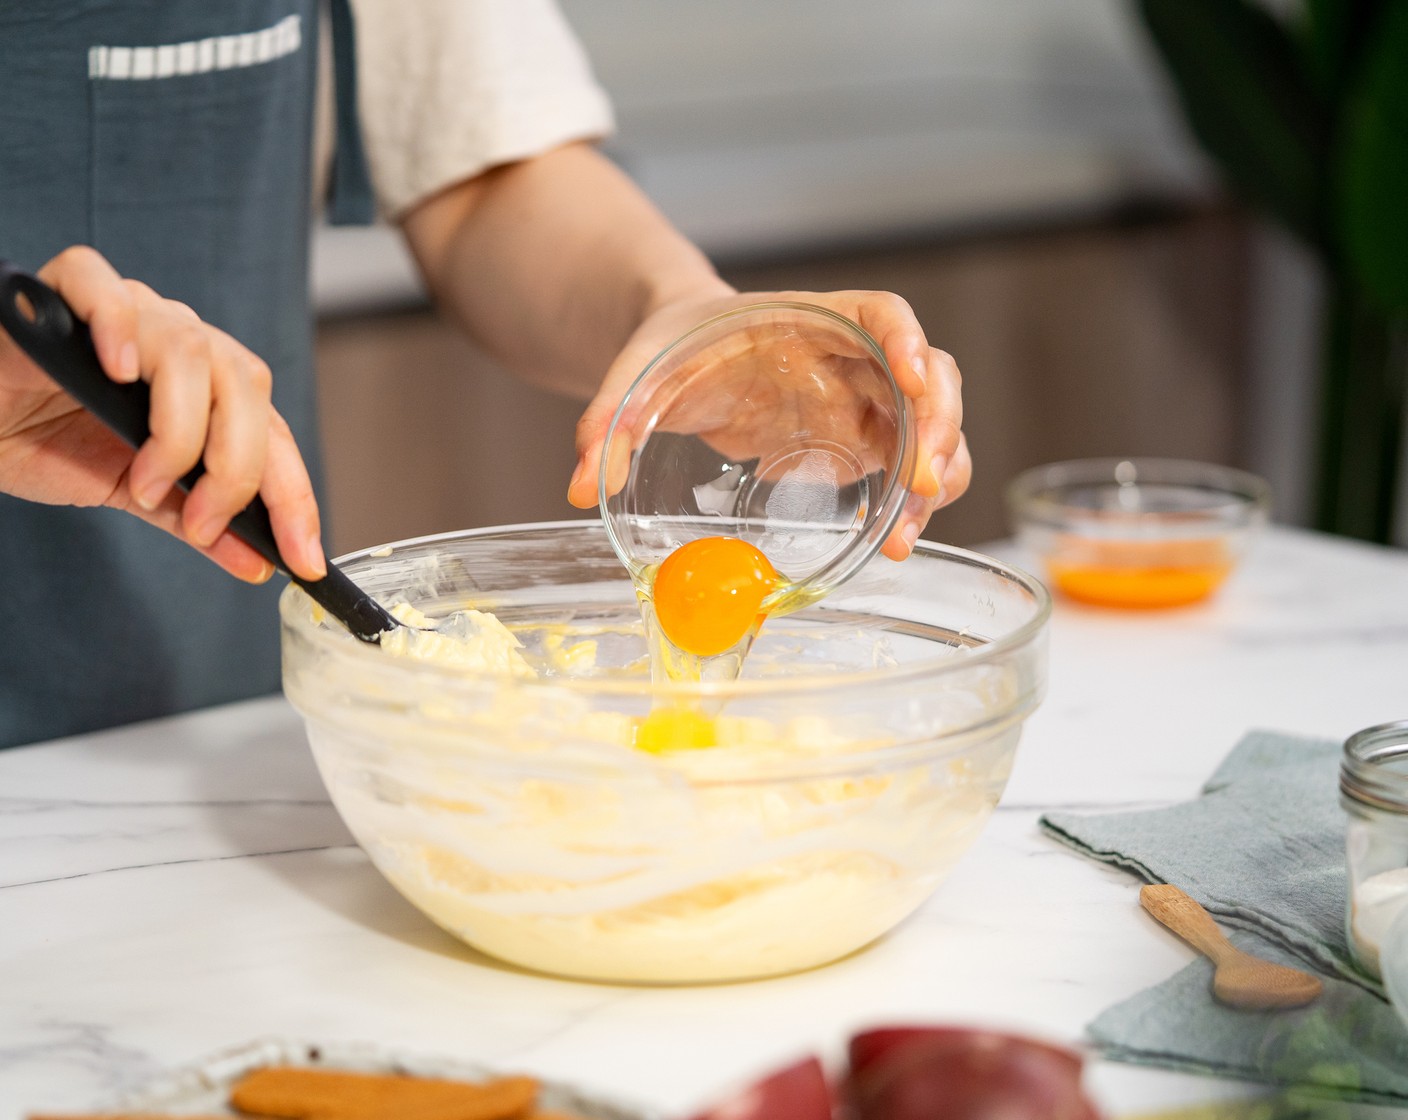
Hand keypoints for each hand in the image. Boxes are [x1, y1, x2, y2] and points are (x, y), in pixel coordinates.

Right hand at [0, 246, 325, 581]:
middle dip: (237, 468)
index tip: (303, 558)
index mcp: (206, 387)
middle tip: (201, 521)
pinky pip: (103, 288)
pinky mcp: (64, 292)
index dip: (294, 497)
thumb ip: (193, 520)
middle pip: (245, 387)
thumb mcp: (129, 491)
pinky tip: (117, 371)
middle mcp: (178, 342)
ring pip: (190, 348)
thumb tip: (257, 562)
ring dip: (178, 429)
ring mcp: (127, 312)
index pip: (273, 434)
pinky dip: (118, 328)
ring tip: (143, 481)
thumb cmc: (43, 437)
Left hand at [568, 289, 969, 558]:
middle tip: (920, 482)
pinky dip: (914, 503)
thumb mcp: (638, 369)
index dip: (905, 338)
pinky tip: (892, 542)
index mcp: (812, 317)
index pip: (881, 312)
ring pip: (934, 429)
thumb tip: (580, 485)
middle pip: (931, 375)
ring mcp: (866, 401)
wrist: (684, 358)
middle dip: (938, 426)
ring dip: (938, 475)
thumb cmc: (674, 348)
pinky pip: (909, 469)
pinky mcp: (861, 443)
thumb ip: (610, 416)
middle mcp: (854, 357)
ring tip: (901, 537)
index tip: (911, 374)